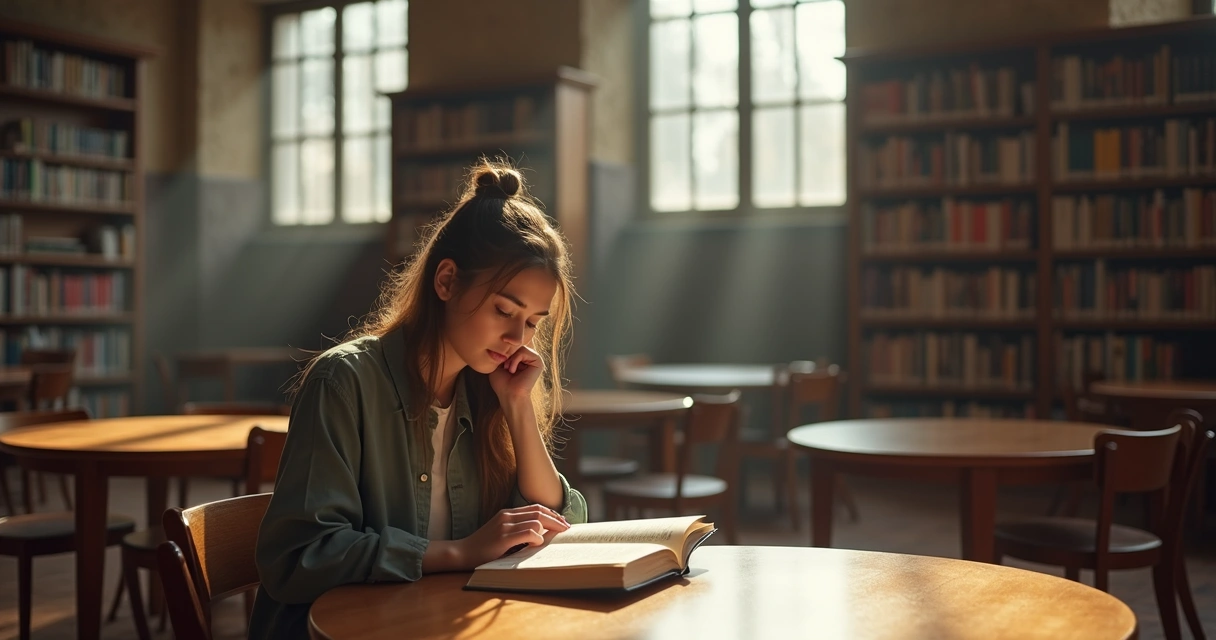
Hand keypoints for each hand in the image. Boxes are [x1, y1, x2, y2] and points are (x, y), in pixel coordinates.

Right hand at [455, 505, 569, 568]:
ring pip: (536, 521)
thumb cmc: (483, 548)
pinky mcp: (503, 538)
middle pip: (540, 512)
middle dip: (556, 520)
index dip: (552, 514)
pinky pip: (529, 533)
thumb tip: (542, 533)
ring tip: (552, 539)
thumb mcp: (502, 534)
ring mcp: (505, 526)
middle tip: (567, 528)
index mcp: (507, 513)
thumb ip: (518, 530)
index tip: (563, 522)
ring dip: (548, 530)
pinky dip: (537, 538)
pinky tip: (536, 544)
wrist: (462, 553)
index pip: (536, 507)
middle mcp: (507, 516)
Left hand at [488, 345, 543, 405]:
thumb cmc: (502, 383)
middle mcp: (529, 358)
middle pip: (516, 345)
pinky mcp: (538, 362)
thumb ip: (502, 352)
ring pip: (519, 347)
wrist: (509, 395)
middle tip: (504, 367)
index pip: (513, 345)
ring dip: (510, 359)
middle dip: (507, 355)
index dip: (504, 351)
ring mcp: (535, 359)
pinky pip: (524, 351)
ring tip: (508, 370)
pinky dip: (515, 360)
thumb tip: (504, 339)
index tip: (500, 363)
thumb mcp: (498, 364)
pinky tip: (513, 370)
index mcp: (521, 358)